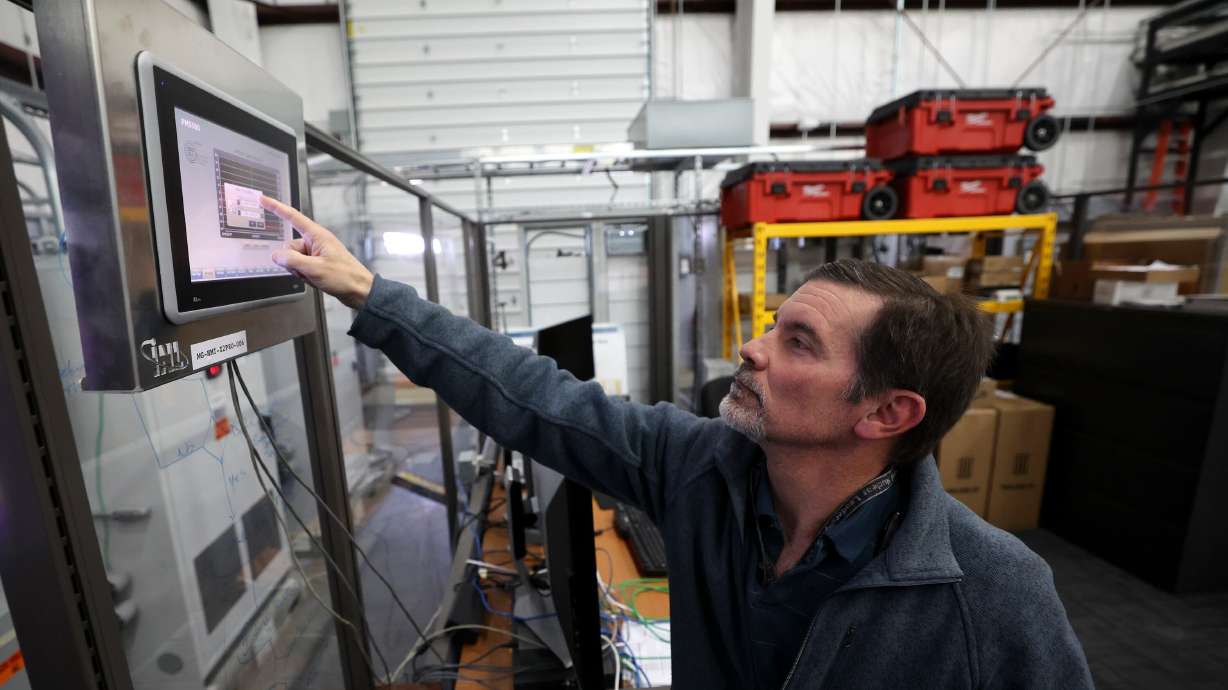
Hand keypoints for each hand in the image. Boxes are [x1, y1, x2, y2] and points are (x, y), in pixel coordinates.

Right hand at [261, 195, 373, 309]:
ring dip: (299, 270)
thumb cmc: (344, 277)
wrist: (359, 291)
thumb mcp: (314, 268)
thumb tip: (276, 255)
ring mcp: (316, 253)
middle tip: (308, 271)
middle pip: (289, 246)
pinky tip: (315, 280)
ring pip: (293, 259)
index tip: (263, 199)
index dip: (276, 207)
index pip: (292, 217)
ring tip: (315, 277)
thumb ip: (292, 260)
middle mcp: (315, 242)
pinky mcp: (317, 263)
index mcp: (317, 235)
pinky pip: (300, 267)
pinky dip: (304, 275)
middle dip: (292, 261)